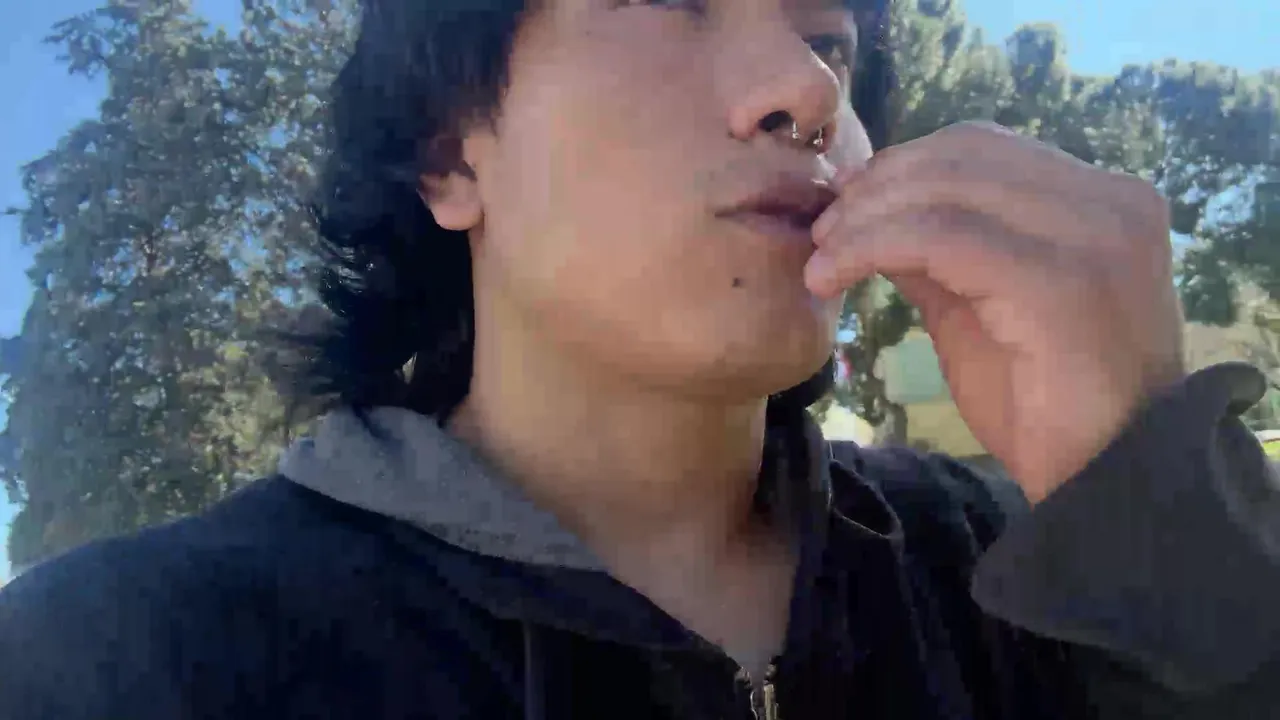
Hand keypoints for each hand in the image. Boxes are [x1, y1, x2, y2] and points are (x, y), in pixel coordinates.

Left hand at [807, 121, 1185, 502]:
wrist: (1104, 486)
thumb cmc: (1046, 408)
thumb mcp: (979, 310)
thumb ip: (938, 253)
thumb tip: (869, 209)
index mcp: (1103, 201)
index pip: (984, 148)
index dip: (904, 167)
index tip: (846, 208)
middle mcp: (1112, 202)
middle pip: (963, 154)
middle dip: (877, 186)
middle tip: (822, 230)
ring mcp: (1095, 236)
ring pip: (946, 188)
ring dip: (866, 216)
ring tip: (821, 256)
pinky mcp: (1059, 280)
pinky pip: (939, 236)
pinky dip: (872, 245)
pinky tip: (832, 275)